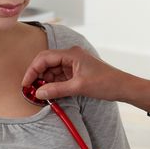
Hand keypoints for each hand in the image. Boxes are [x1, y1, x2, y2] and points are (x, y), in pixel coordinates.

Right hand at [21, 46, 149, 109]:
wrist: (123, 87)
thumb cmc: (106, 83)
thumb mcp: (79, 87)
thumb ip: (57, 90)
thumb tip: (38, 92)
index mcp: (71, 54)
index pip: (44, 58)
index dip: (33, 70)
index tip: (26, 83)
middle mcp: (71, 56)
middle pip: (46, 63)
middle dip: (38, 76)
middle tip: (30, 90)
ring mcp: (73, 65)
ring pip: (52, 71)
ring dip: (45, 82)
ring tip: (39, 94)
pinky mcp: (76, 73)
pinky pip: (60, 77)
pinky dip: (53, 85)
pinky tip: (49, 93)